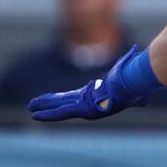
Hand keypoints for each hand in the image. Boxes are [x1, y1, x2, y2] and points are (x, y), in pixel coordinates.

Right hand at [28, 45, 149, 121]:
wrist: (131, 85)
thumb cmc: (129, 79)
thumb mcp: (125, 68)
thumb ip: (127, 60)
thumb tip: (135, 51)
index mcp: (94, 95)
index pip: (74, 97)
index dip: (62, 97)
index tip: (53, 96)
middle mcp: (87, 103)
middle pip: (63, 102)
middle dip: (48, 103)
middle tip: (35, 105)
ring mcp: (84, 108)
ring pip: (59, 108)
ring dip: (44, 108)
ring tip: (31, 109)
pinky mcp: (81, 110)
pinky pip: (61, 113)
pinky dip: (47, 114)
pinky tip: (35, 115)